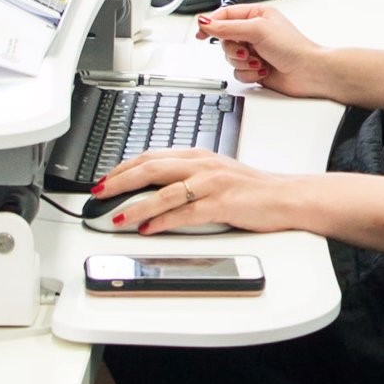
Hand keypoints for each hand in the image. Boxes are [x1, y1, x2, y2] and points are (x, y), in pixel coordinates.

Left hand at [93, 149, 294, 235]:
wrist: (285, 196)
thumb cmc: (251, 188)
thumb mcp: (215, 174)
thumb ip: (186, 177)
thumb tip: (152, 189)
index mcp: (199, 156)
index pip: (152, 155)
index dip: (123, 166)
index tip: (103, 178)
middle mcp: (203, 165)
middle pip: (153, 168)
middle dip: (120, 181)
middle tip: (98, 193)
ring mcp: (213, 183)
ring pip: (166, 191)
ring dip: (136, 205)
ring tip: (116, 216)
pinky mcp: (222, 203)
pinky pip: (187, 212)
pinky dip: (164, 220)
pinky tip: (149, 228)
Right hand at [195, 3, 328, 97]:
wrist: (308, 72)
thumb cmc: (292, 47)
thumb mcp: (257, 30)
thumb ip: (228, 27)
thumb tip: (205, 22)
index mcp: (257, 15)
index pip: (225, 15)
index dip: (211, 23)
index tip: (201, 33)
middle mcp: (255, 32)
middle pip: (225, 39)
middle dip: (234, 49)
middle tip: (246, 51)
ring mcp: (255, 50)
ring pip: (230, 57)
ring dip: (243, 62)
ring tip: (258, 62)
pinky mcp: (255, 68)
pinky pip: (238, 72)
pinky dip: (249, 73)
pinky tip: (263, 70)